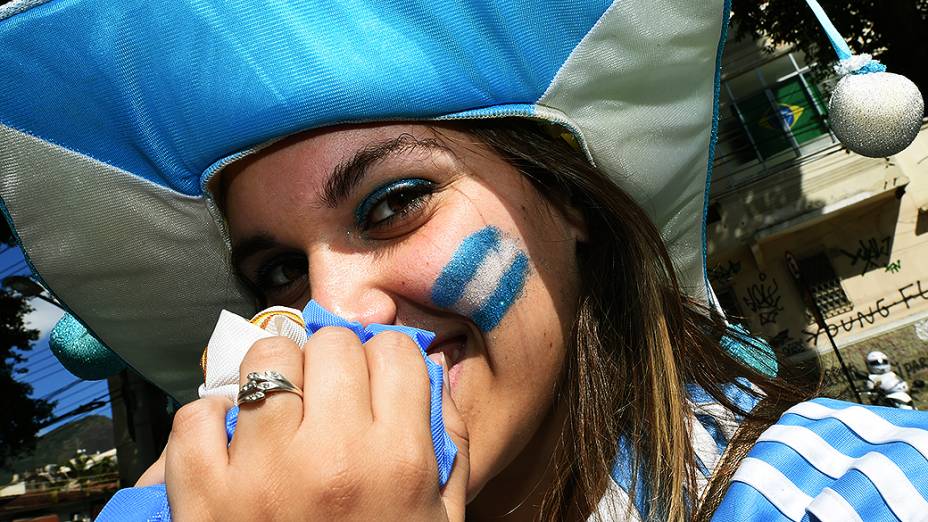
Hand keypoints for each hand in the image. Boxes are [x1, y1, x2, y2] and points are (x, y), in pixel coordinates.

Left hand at [163, 328, 469, 520]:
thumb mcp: (440, 520)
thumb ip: (450, 446)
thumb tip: (432, 375)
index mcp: (399, 462)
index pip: (396, 351)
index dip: (386, 360)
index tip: (374, 377)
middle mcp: (334, 457)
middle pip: (332, 344)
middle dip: (333, 362)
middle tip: (327, 394)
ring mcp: (264, 473)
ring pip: (266, 360)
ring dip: (273, 377)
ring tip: (278, 410)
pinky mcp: (204, 496)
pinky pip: (198, 414)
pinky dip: (210, 421)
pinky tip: (231, 443)